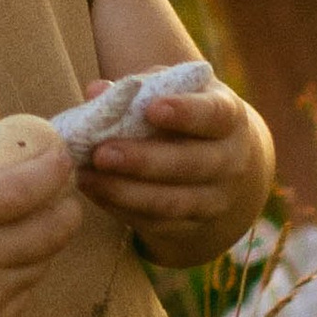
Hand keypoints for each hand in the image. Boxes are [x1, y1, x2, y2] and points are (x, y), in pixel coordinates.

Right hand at [0, 102, 83, 316]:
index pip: (22, 191)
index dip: (52, 169)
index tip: (61, 153)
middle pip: (51, 230)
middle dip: (66, 203)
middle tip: (60, 186)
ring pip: (46, 260)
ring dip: (49, 235)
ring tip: (33, 217)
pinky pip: (29, 289)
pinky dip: (28, 266)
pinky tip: (7, 253)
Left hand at [81, 78, 271, 264]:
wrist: (224, 165)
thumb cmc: (187, 115)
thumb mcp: (175, 92)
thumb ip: (139, 88)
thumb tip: (96, 91)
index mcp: (229, 118)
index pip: (214, 115)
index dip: (186, 113)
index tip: (153, 109)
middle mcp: (230, 161)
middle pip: (190, 164)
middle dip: (143, 160)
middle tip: (101, 153)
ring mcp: (214, 199)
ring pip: (172, 202)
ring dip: (125, 192)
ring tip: (87, 177)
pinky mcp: (193, 227)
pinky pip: (156, 223)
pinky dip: (121, 208)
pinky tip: (94, 191)